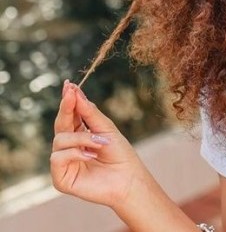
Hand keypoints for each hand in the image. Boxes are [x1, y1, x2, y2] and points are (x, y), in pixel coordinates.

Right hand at [50, 80, 147, 207]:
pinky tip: (91, 156)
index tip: (69, 85)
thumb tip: (76, 93)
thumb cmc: (120, 154)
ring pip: (59, 140)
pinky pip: (57, 158)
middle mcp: (69, 147)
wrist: (128, 180)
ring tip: (100, 143)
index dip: (68, 100)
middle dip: (66, 108)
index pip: (70, 115)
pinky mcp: (61, 178)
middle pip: (60, 124)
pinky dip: (75, 154)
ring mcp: (64, 162)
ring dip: (81, 138)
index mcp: (80, 134)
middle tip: (70, 94)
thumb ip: (90, 113)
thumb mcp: (107, 129)